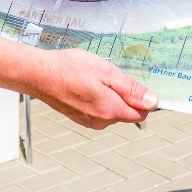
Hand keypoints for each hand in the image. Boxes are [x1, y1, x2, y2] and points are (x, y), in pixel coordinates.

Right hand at [26, 48, 157, 128]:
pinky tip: (85, 84)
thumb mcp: (107, 72)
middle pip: (126, 112)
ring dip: (109, 95)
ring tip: (93, 78)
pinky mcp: (79, 117)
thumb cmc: (69, 70)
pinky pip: (97, 109)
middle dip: (123, 95)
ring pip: (111, 110)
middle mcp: (101, 121)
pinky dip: (96, 97)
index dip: (142, 99)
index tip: (134, 84)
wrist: (39, 74)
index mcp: (111, 111)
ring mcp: (88, 121)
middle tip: (108, 76)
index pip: (140, 114)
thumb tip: (152, 101)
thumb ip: (132, 89)